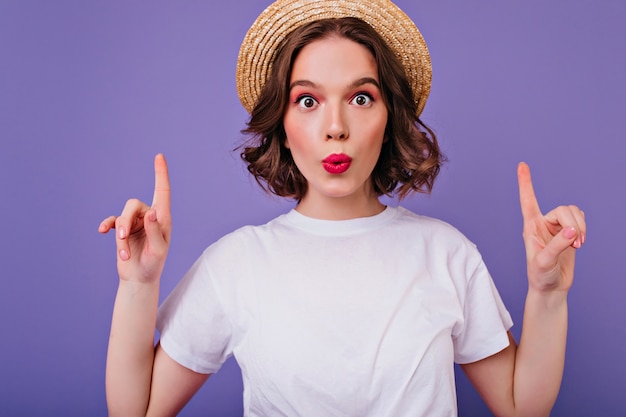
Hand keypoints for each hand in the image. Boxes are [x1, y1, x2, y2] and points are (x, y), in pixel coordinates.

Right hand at [99, 154, 171, 282]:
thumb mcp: (158, 250)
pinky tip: (102, 231)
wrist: (140, 279)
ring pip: (122, 215)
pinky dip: (108, 226)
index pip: (162, 191)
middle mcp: (150, 217)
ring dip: (120, 234)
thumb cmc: (154, 265)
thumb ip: (155, 231)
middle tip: (122, 239)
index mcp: (162, 218)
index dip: (160, 174)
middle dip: (125, 221)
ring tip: (123, 253)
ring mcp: (135, 222)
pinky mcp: (123, 230)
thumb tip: (151, 212)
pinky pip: (112, 221)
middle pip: (133, 204)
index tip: (159, 156)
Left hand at [517, 162, 585, 292]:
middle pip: (563, 210)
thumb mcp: (545, 262)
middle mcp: (543, 223)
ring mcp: (557, 227)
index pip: (528, 201)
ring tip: (579, 244)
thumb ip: (557, 245)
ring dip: (581, 226)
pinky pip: (580, 219)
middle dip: (574, 224)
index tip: (522, 164)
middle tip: (577, 242)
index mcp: (530, 227)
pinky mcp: (569, 232)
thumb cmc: (540, 276)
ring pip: (573, 212)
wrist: (551, 288)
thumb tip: (572, 230)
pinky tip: (579, 240)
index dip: (525, 183)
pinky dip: (584, 227)